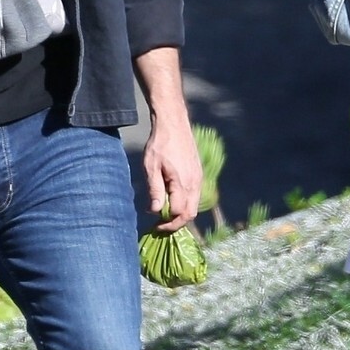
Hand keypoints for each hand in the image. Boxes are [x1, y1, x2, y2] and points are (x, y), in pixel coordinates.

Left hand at [144, 115, 202, 231]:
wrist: (173, 124)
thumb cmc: (159, 144)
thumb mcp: (151, 167)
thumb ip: (155, 190)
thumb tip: (155, 212)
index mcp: (183, 183)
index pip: (179, 213)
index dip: (167, 223)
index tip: (154, 225)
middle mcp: (195, 183)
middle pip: (190, 214)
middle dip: (176, 224)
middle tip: (161, 226)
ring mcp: (198, 179)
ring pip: (194, 206)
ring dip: (181, 215)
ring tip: (165, 216)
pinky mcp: (198, 174)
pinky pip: (195, 196)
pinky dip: (185, 204)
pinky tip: (172, 201)